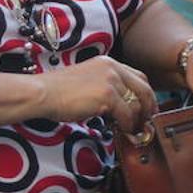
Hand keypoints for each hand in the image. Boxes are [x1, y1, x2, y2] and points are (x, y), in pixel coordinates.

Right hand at [39, 56, 155, 133]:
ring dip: (137, 120)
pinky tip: (123, 130)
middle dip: (149, 107)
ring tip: (133, 129)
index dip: (145, 94)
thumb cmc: (57, 90)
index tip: (145, 107)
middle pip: (144, 88)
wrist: (43, 92)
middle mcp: (112, 68)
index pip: (138, 77)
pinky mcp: (107, 97)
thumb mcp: (86, 79)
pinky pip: (127, 115)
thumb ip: (104, 85)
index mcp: (107, 62)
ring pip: (137, 104)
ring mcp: (110, 81)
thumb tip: (120, 105)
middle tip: (147, 121)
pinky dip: (128, 126)